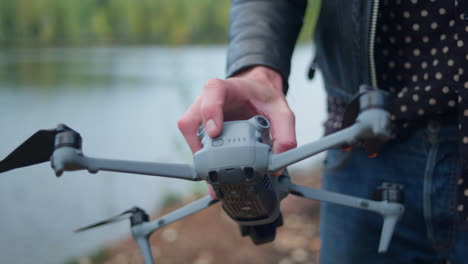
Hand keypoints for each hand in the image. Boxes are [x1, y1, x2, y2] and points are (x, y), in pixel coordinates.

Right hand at [178, 66, 296, 196]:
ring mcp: (201, 115)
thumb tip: (276, 164)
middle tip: (215, 165)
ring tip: (215, 176)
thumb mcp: (282, 112)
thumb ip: (285, 135)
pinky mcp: (200, 129)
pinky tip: (214, 174)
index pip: (213, 91)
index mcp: (227, 88)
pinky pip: (194, 144)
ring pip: (190, 135)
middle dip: (200, 145)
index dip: (210, 110)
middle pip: (192, 119)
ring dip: (200, 156)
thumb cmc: (264, 98)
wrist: (258, 94)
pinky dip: (202, 161)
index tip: (215, 132)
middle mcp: (208, 100)